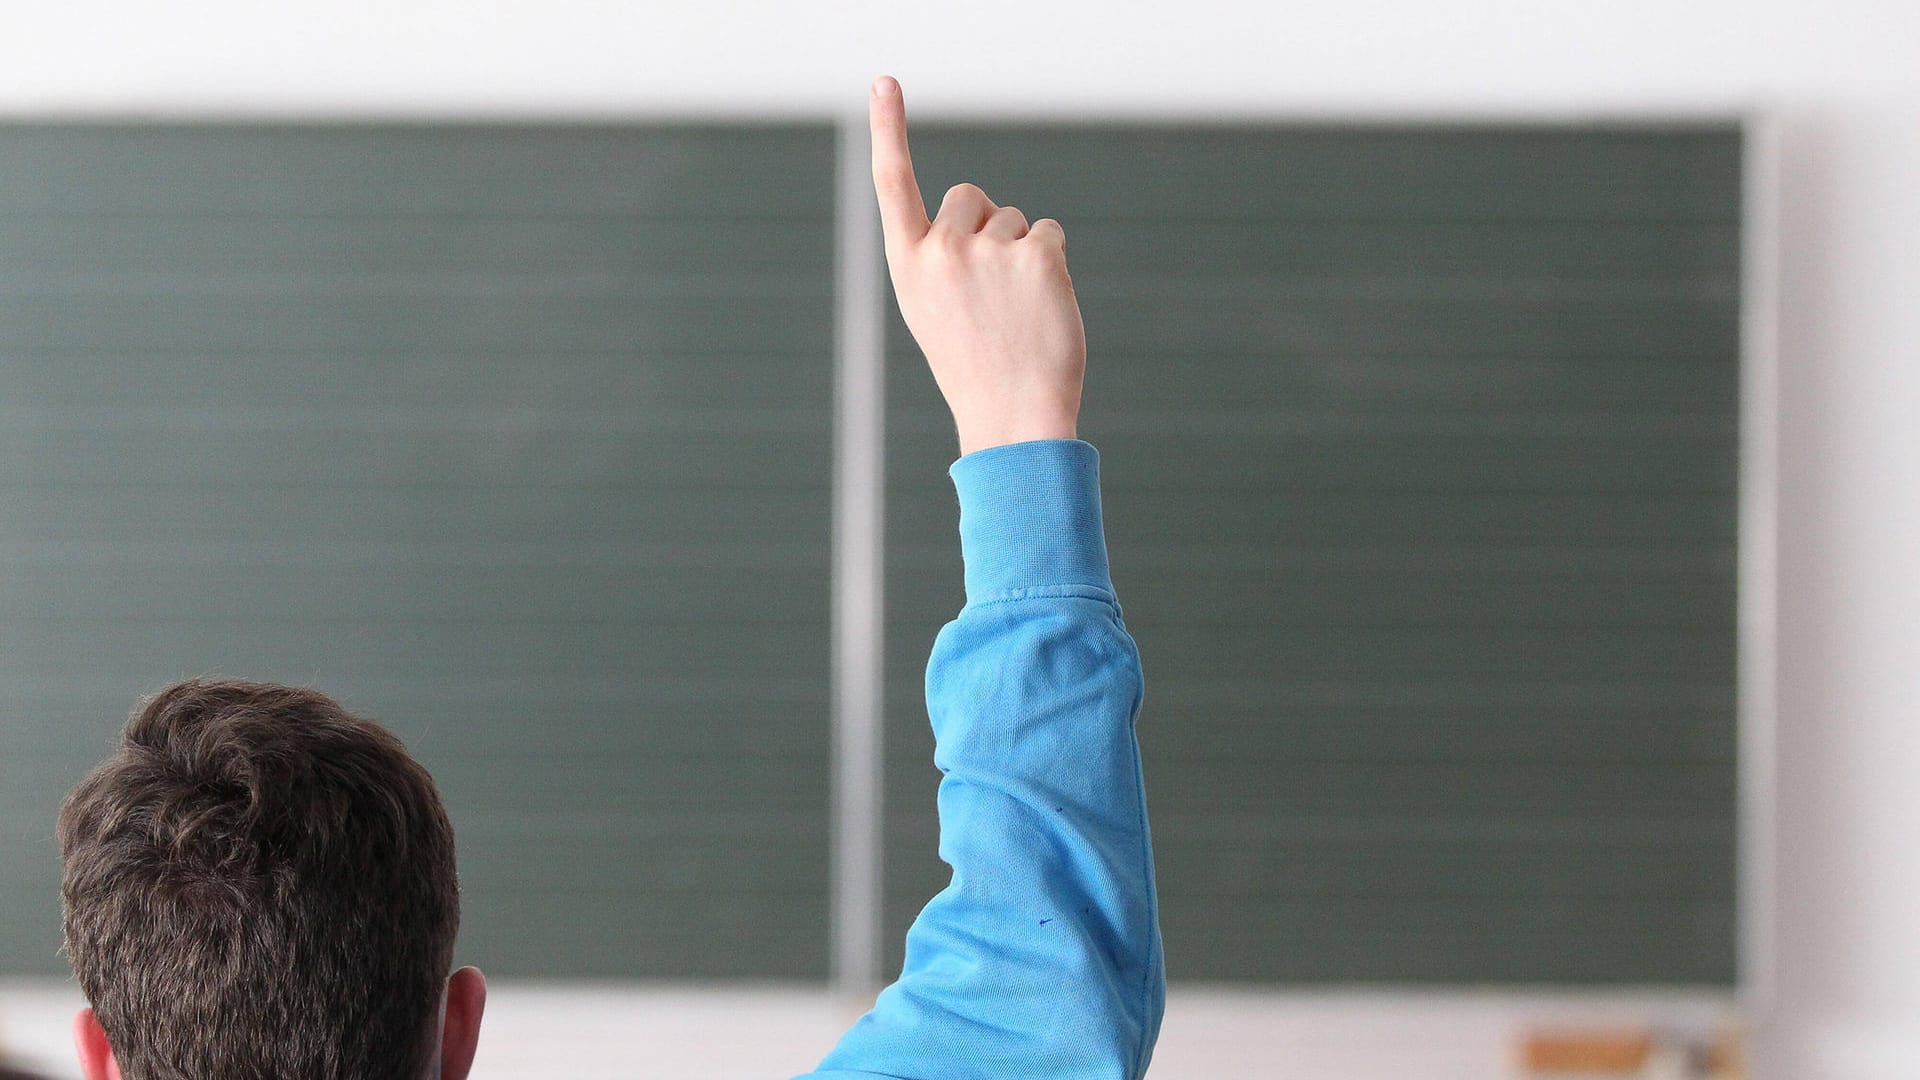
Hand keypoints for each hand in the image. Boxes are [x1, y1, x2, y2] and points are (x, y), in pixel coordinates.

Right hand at [869, 75, 1086, 455]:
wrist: (1013, 417)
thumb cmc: (975, 366)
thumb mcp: (935, 310)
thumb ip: (942, 257)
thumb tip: (982, 212)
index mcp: (908, 265)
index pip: (893, 184)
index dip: (890, 129)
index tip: (884, 82)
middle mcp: (942, 250)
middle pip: (972, 196)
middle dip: (987, 226)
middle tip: (990, 293)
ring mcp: (990, 251)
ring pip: (1015, 219)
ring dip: (1021, 254)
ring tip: (1015, 312)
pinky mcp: (1037, 256)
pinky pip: (1048, 233)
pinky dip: (1052, 265)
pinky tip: (1042, 307)